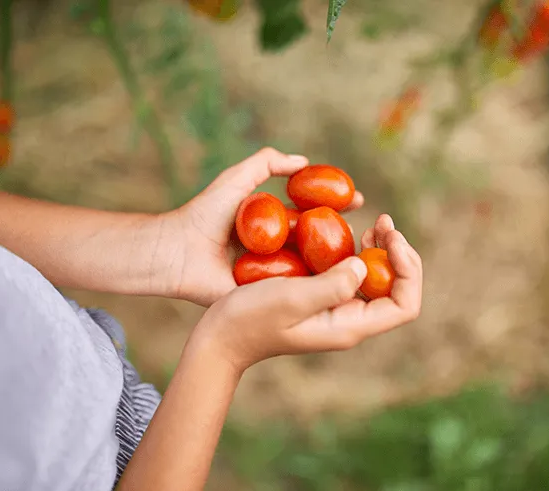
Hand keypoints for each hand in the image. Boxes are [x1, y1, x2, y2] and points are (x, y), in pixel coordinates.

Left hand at [160, 147, 364, 305]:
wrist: (178, 251)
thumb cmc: (205, 214)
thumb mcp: (237, 180)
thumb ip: (267, 163)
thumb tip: (303, 160)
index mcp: (274, 225)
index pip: (314, 213)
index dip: (336, 205)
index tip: (358, 198)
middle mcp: (279, 249)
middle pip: (319, 241)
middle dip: (346, 235)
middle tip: (369, 229)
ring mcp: (275, 274)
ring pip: (314, 267)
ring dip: (339, 263)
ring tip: (364, 253)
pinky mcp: (268, 295)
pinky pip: (297, 290)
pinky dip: (319, 286)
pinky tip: (344, 280)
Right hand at [185, 215, 421, 372]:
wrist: (219, 337)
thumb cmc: (250, 319)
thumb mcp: (292, 298)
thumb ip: (332, 284)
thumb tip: (366, 266)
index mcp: (349, 325)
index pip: (405, 305)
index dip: (409, 270)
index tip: (391, 239)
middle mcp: (349, 320)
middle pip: (397, 289)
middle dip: (399, 254)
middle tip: (384, 222)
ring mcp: (336, 310)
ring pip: (378, 281)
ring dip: (383, 251)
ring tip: (374, 225)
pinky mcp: (321, 299)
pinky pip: (353, 275)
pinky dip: (359, 252)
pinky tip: (348, 234)